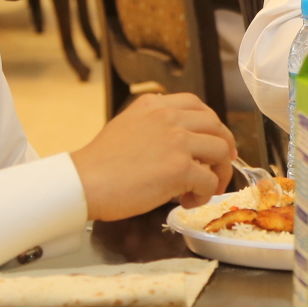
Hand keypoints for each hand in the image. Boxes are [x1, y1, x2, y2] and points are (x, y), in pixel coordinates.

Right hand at [71, 92, 235, 217]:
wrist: (83, 182)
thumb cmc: (100, 163)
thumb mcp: (127, 125)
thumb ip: (154, 124)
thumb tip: (180, 141)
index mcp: (155, 104)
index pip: (197, 106)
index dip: (212, 126)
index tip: (215, 141)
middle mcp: (169, 116)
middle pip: (216, 126)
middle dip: (224, 148)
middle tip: (220, 167)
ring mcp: (177, 141)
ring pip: (220, 152)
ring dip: (218, 173)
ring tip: (203, 189)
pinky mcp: (180, 168)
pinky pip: (209, 181)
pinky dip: (205, 194)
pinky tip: (187, 201)